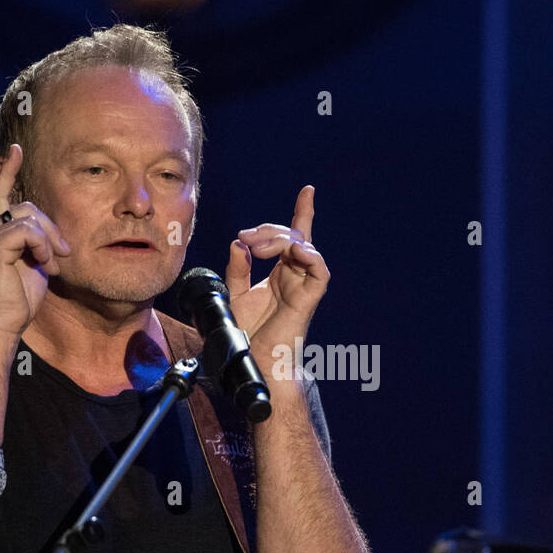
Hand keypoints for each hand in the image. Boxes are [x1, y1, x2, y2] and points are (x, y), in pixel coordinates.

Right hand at [0, 144, 72, 339]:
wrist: (4, 324)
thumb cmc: (19, 300)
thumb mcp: (35, 264)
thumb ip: (38, 242)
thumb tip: (49, 233)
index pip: (0, 195)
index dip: (7, 171)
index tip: (15, 150)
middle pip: (27, 207)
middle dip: (51, 227)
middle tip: (61, 254)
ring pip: (29, 217)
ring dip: (49, 240)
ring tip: (51, 264)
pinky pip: (26, 231)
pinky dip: (41, 246)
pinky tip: (44, 263)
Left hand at [224, 185, 329, 374]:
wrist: (256, 362)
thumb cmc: (247, 335)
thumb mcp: (233, 294)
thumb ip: (237, 268)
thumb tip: (239, 243)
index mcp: (281, 273)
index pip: (293, 237)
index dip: (302, 212)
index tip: (308, 190)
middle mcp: (295, 276)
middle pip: (292, 236)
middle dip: (268, 229)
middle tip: (245, 237)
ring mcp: (304, 285)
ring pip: (304, 246)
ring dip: (280, 239)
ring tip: (257, 247)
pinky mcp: (309, 297)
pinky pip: (319, 268)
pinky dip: (309, 254)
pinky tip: (292, 252)